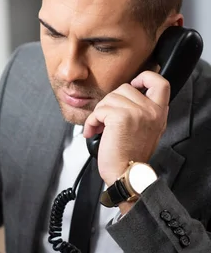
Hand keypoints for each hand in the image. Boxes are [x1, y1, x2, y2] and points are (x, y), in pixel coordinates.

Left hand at [83, 71, 169, 185]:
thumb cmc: (131, 157)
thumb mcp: (146, 130)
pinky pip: (99, 110)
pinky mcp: (121, 117)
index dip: (144, 77)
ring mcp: (137, 112)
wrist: (126, 174)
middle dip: (111, 102)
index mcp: (159, 113)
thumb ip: (142, 111)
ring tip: (99, 128)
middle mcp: (151, 111)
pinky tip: (93, 132)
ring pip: (110, 98)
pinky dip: (92, 121)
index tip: (134, 85)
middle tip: (106, 119)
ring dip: (99, 113)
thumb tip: (125, 96)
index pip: (159, 82)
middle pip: (125, 88)